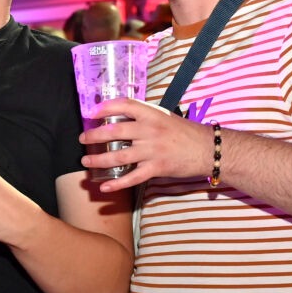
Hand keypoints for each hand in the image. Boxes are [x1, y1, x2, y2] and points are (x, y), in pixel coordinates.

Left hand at [79, 98, 216, 190]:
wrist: (208, 149)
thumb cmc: (185, 133)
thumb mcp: (165, 117)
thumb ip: (145, 118)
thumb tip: (121, 118)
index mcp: (152, 114)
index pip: (124, 105)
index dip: (105, 107)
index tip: (91, 113)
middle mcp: (150, 130)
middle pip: (115, 131)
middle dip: (94, 136)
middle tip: (83, 139)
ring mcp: (153, 150)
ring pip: (119, 156)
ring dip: (99, 160)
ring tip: (86, 162)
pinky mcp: (157, 168)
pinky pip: (132, 178)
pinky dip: (117, 183)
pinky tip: (104, 187)